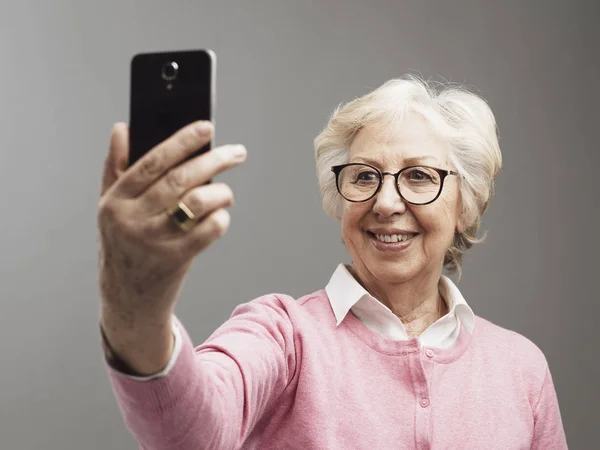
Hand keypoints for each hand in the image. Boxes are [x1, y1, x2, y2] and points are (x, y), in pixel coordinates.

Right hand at [97, 121, 246, 324]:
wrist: (128, 298)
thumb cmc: (123, 243)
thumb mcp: (110, 207)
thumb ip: (116, 167)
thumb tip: (122, 128)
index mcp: (115, 201)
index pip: (152, 162)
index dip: (182, 141)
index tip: (207, 127)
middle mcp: (132, 220)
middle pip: (180, 179)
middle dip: (214, 161)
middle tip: (238, 152)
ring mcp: (154, 241)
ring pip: (198, 203)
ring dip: (221, 192)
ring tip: (226, 192)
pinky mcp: (176, 260)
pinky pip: (209, 231)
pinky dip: (221, 219)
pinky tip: (220, 216)